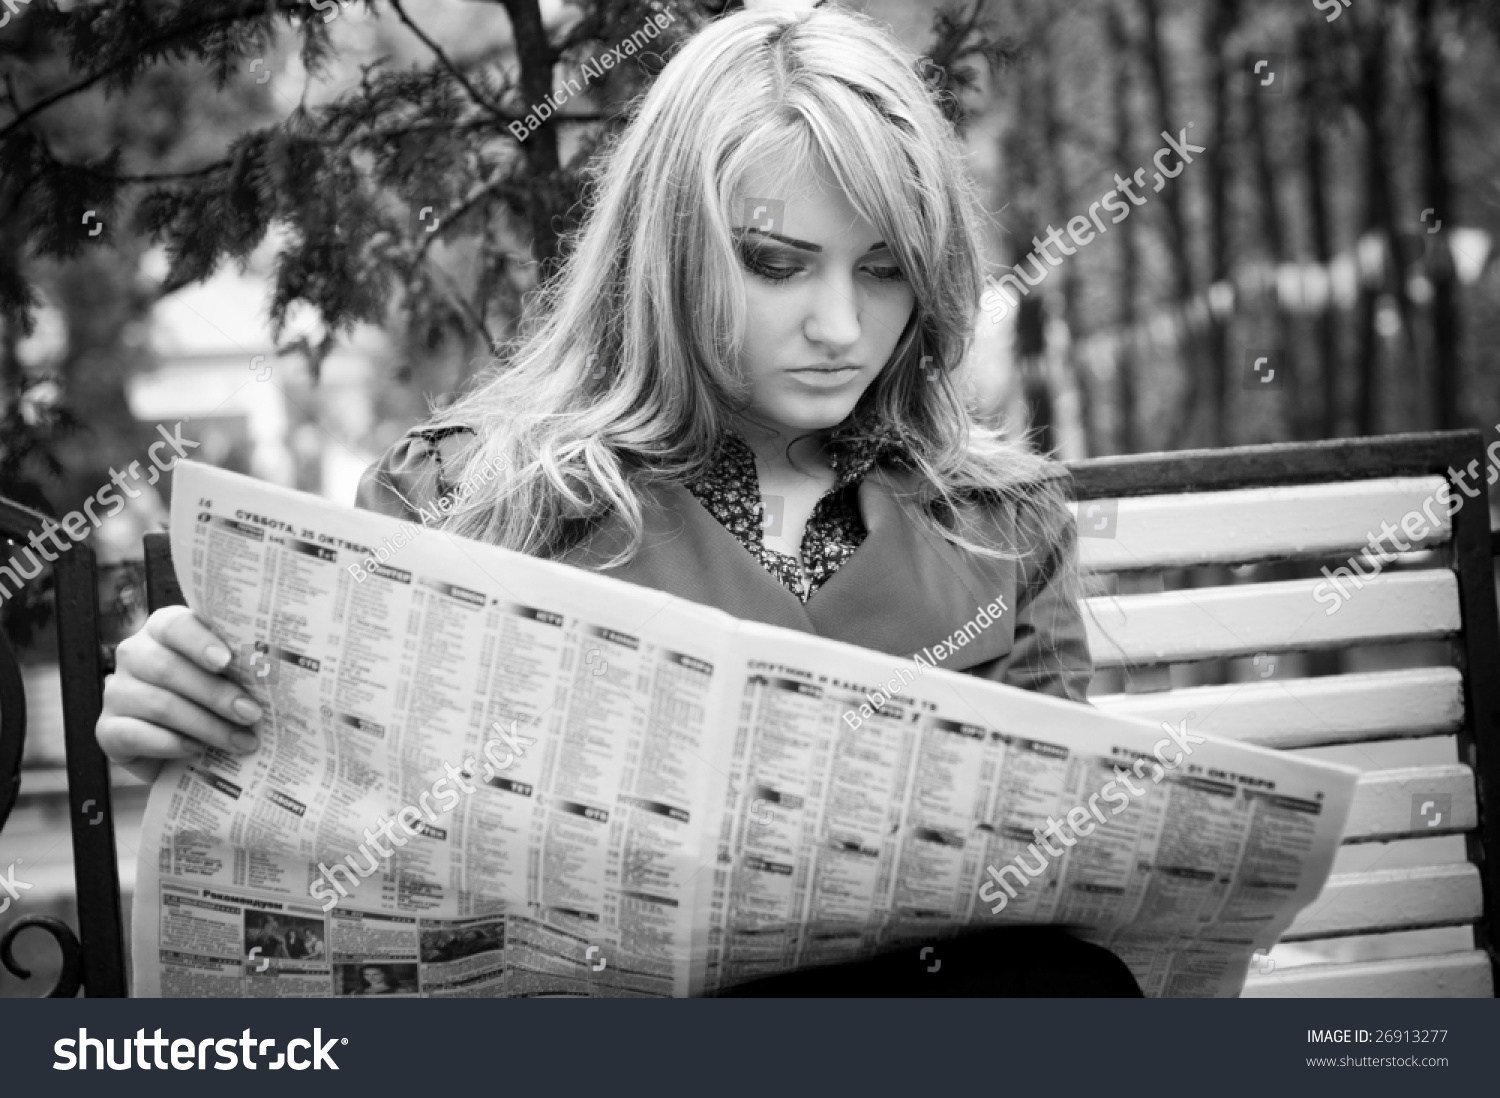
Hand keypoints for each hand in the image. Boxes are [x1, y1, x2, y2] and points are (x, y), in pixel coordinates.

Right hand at [96, 606, 263, 782]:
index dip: (199, 642)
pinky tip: (198, 750)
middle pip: (168, 668)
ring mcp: (116, 692)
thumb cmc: (215, 700)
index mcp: (164, 630)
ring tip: (241, 741)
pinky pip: (135, 735)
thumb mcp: (230, 678)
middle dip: (216, 694)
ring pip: (159, 704)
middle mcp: (135, 654)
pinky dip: (171, 744)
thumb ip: (243, 668)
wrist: (183, 747)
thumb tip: (276, 676)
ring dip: (206, 725)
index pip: (175, 625)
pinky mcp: (107, 729)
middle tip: (252, 714)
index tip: (227, 661)